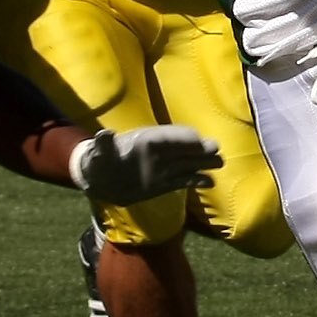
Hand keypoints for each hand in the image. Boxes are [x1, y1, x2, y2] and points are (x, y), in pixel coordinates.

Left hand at [67, 125, 222, 201]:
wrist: (100, 181)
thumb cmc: (99, 162)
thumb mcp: (98, 153)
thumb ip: (102, 145)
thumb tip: (103, 134)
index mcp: (144, 140)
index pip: (166, 137)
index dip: (180, 137)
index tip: (196, 139)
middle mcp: (158, 152)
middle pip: (182, 148)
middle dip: (198, 147)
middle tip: (215, 148)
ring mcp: (163, 167)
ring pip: (188, 163)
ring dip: (203, 162)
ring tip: (219, 162)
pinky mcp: (165, 183)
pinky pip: (184, 180)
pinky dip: (197, 181)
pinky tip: (210, 182)